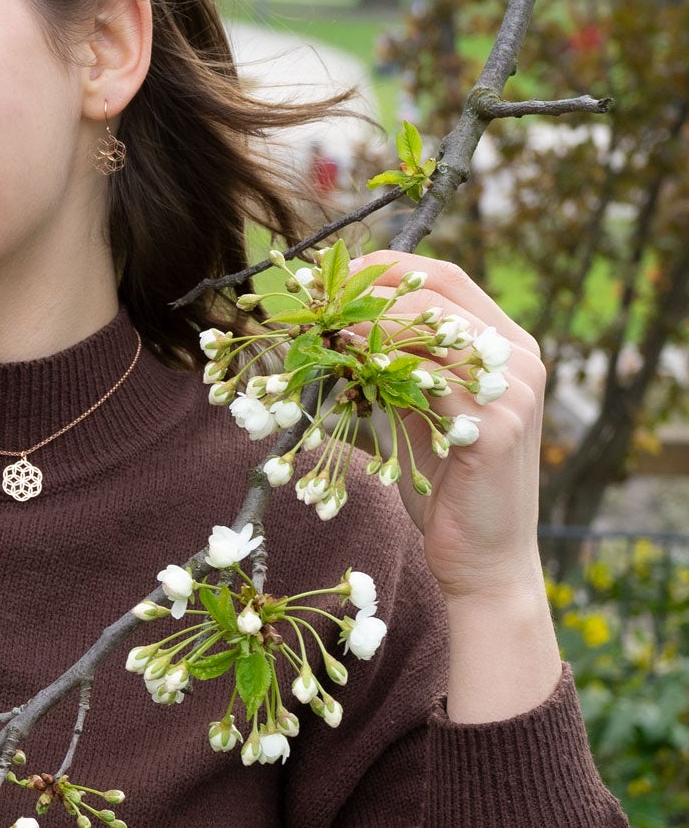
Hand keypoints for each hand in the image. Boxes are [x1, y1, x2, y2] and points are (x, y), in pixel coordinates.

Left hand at [352, 249, 559, 721]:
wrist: (482, 560)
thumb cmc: (443, 489)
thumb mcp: (413, 415)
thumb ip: (387, 372)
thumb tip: (326, 336)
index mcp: (505, 345)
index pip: (444, 278)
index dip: (383, 267)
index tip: (326, 274)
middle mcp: (518, 358)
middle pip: (435, 293)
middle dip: (364, 288)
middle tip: (308, 295)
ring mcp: (512, 390)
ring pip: (428, 330)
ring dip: (363, 321)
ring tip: (314, 324)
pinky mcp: (496, 427)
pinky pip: (427, 379)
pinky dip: (379, 364)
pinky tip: (341, 361)